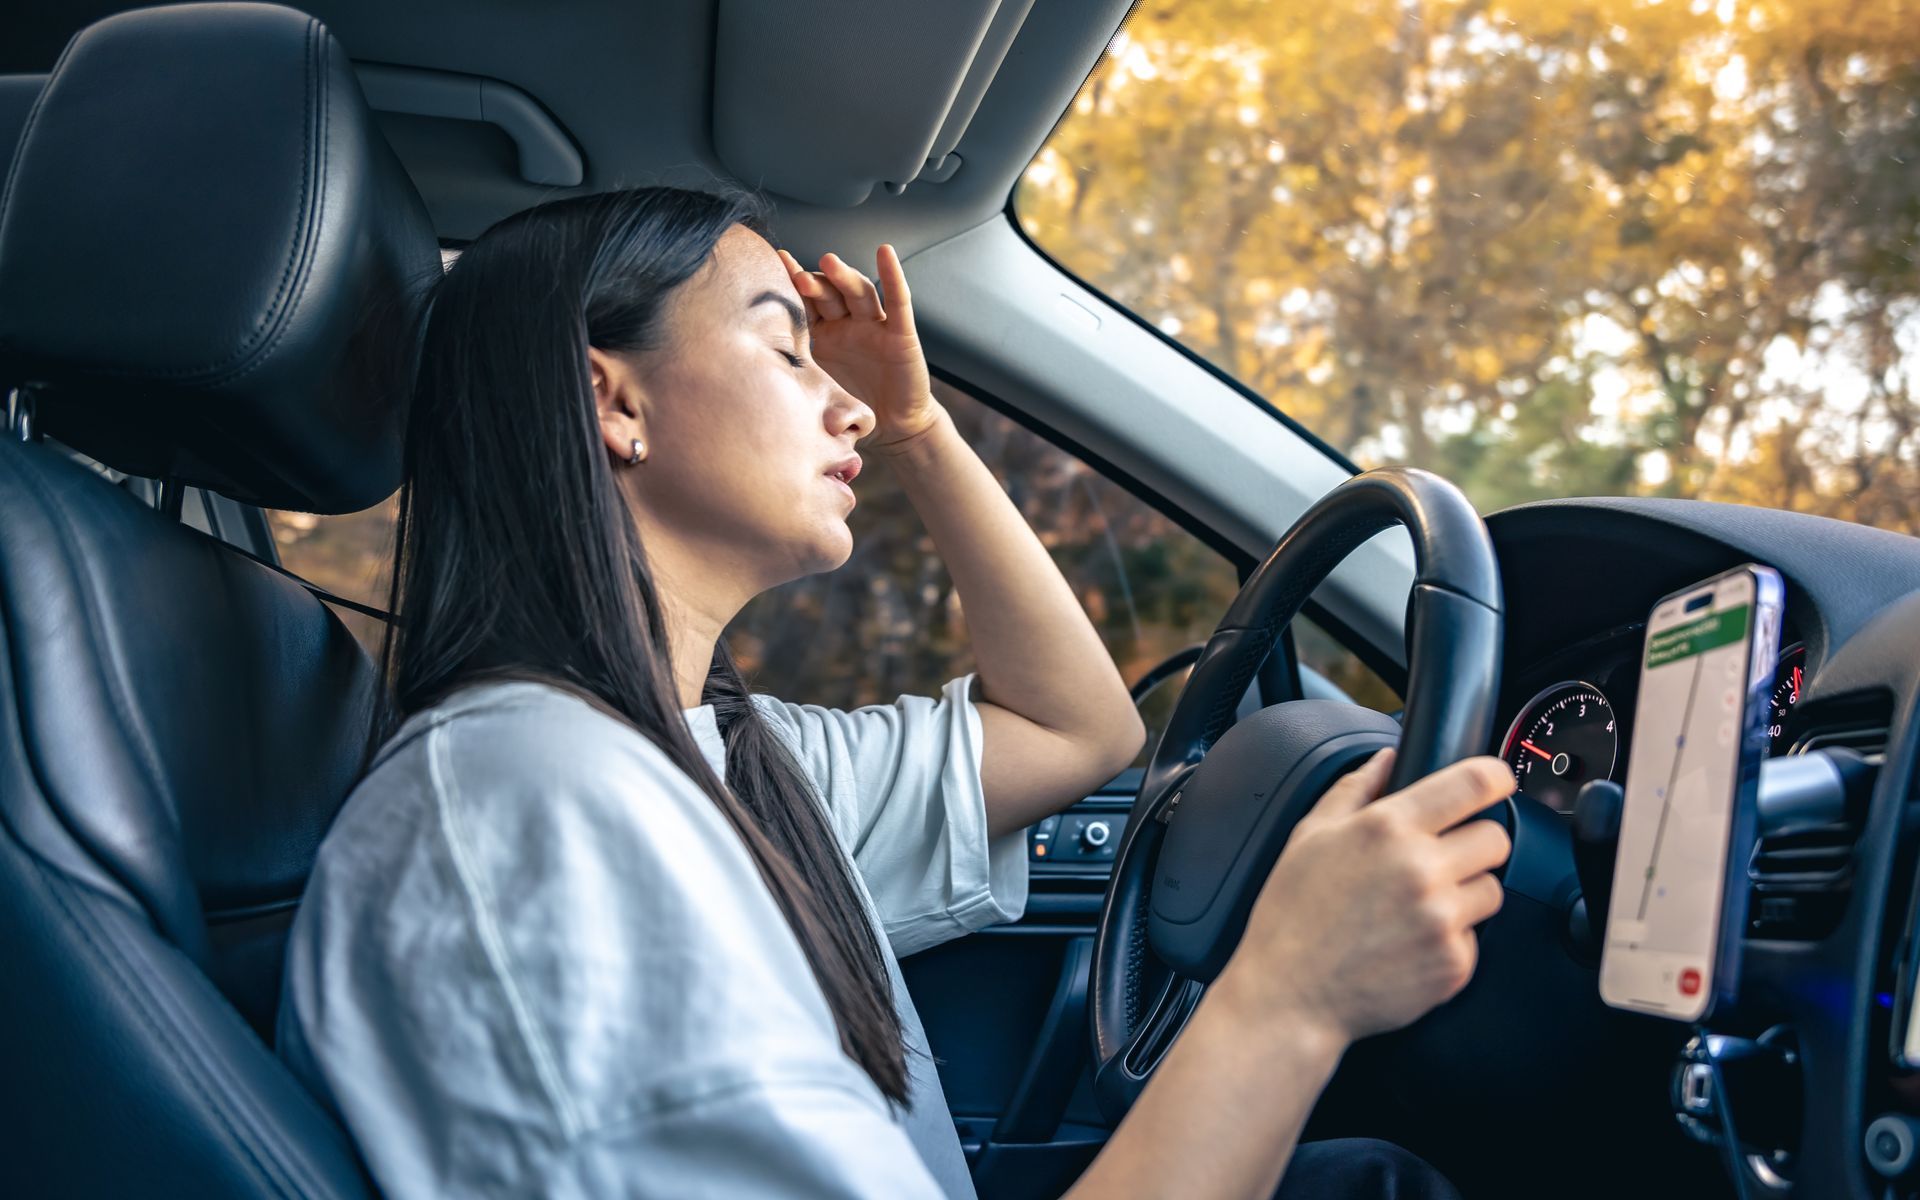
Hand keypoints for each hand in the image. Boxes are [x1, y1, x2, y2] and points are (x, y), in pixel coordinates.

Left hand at [777, 244, 940, 450]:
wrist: (893, 427)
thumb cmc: (856, 406)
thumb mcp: (821, 391)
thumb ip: (800, 384)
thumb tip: (769, 388)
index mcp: (825, 335)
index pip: (807, 303)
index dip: (792, 284)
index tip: (774, 264)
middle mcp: (848, 324)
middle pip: (830, 294)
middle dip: (814, 283)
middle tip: (796, 275)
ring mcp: (875, 326)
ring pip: (858, 293)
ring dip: (843, 277)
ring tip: (828, 263)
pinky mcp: (901, 335)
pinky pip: (898, 302)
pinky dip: (892, 277)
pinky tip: (885, 254)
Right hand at [1219, 749, 1514, 1046]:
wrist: (1288, 996)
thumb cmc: (1292, 916)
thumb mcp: (1309, 836)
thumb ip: (1355, 788)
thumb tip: (1389, 757)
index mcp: (1388, 828)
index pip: (1473, 783)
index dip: (1495, 777)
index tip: (1495, 782)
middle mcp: (1422, 869)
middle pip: (1496, 838)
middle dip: (1474, 842)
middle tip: (1439, 859)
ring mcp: (1442, 920)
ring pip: (1492, 889)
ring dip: (1466, 893)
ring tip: (1418, 907)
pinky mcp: (1454, 964)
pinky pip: (1477, 938)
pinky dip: (1452, 939)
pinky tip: (1411, 942)